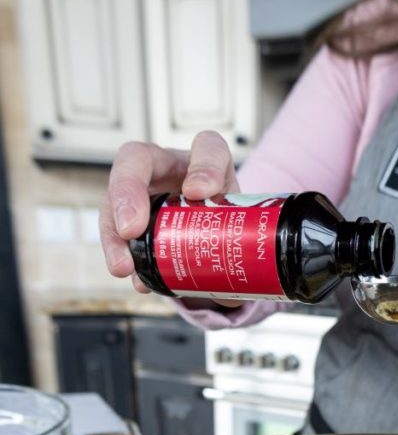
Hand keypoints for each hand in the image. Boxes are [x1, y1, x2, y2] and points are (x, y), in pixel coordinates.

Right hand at [100, 130, 241, 304]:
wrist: (220, 241)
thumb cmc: (231, 226)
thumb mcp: (246, 231)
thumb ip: (248, 249)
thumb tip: (242, 287)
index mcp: (207, 163)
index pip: (208, 147)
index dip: (203, 165)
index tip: (200, 192)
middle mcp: (170, 169)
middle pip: (137, 159)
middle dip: (128, 191)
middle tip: (131, 228)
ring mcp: (145, 191)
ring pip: (114, 198)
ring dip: (113, 234)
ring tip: (124, 266)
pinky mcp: (128, 216)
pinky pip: (113, 231)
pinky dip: (119, 255)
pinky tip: (135, 279)